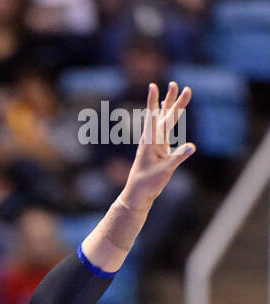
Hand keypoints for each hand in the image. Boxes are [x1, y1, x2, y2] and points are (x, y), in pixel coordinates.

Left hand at [122, 81, 194, 212]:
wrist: (139, 194)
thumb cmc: (148, 183)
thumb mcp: (164, 171)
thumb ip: (177, 157)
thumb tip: (192, 147)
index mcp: (151, 141)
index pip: (154, 117)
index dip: (153, 101)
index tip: (152, 86)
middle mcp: (152, 138)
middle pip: (164, 114)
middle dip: (171, 99)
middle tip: (175, 83)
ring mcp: (156, 142)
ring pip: (166, 119)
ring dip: (171, 104)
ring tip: (176, 88)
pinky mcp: (159, 147)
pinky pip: (166, 128)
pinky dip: (169, 116)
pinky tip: (168, 109)